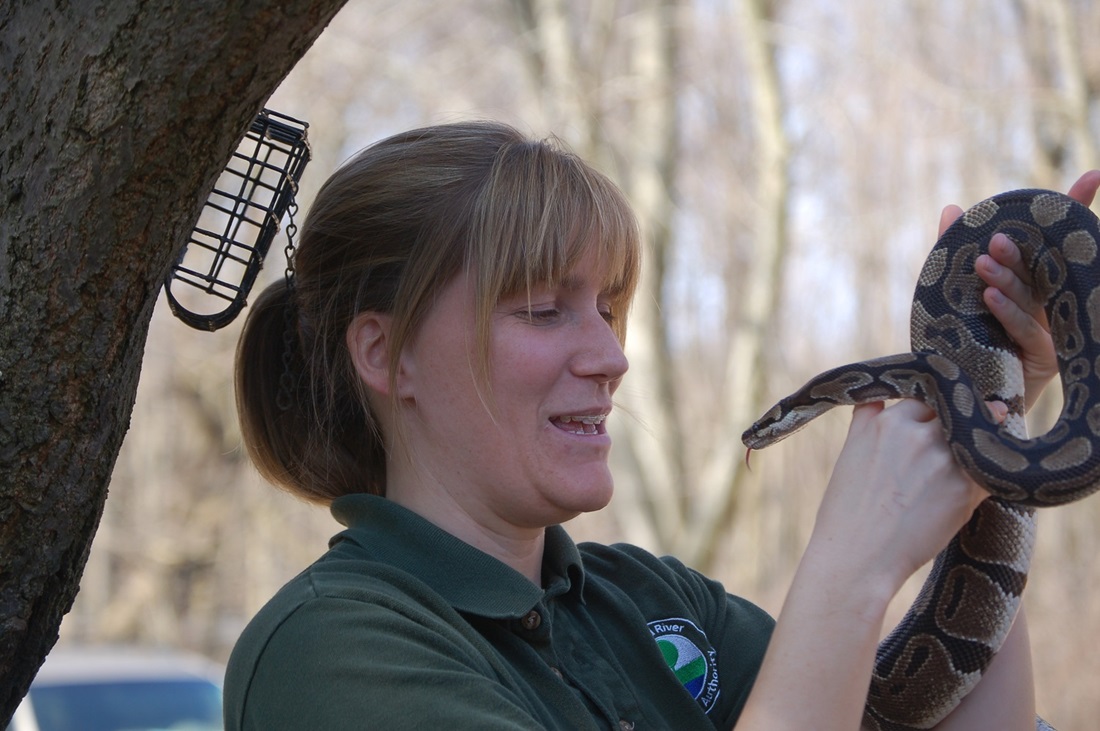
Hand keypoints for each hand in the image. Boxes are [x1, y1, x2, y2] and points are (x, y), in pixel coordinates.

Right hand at [811, 400, 986, 593]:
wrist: (857, 557)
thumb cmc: (848, 509)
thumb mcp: (850, 451)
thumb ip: (868, 418)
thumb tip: (880, 396)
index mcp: (886, 422)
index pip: (925, 396)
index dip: (935, 407)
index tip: (944, 415)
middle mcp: (916, 434)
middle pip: (954, 411)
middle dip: (963, 419)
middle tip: (977, 425)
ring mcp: (943, 460)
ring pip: (976, 437)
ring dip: (981, 443)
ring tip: (985, 454)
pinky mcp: (966, 489)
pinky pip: (988, 470)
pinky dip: (987, 474)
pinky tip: (980, 484)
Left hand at [939, 170, 1099, 410]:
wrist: (961, 398)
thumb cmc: (963, 340)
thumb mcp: (953, 294)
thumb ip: (953, 254)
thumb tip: (950, 208)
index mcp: (1035, 283)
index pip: (1056, 243)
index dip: (1076, 209)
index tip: (1091, 176)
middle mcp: (1049, 304)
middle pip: (1041, 269)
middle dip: (1021, 251)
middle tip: (998, 236)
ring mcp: (1052, 330)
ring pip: (1033, 298)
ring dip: (1008, 278)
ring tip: (984, 261)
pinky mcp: (1046, 357)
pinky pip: (1027, 330)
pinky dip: (1007, 310)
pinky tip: (990, 294)